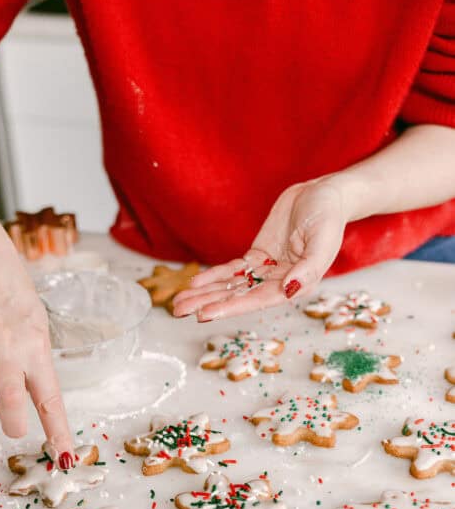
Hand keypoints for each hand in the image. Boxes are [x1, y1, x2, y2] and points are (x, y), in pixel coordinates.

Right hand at [0, 185, 72, 461]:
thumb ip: (37, 371)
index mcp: (36, 346)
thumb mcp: (40, 332)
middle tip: (15, 428)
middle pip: (12, 401)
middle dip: (15, 426)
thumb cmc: (16, 306)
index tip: (65, 460)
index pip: (50, 398)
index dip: (57, 432)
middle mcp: (6, 347)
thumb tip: (39, 415)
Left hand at [172, 177, 347, 320]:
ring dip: (205, 294)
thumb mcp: (323, 240)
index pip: (256, 301)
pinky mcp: (258, 257)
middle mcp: (278, 283)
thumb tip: (290, 289)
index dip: (229, 307)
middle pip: (237, 296)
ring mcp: (266, 271)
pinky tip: (194, 283)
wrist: (324, 195)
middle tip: (179, 311)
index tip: (205, 313)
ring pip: (231, 286)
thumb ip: (310, 268)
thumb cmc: (329, 217)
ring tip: (178, 303)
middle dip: (208, 303)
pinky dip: (213, 276)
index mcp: (296, 285)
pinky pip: (233, 270)